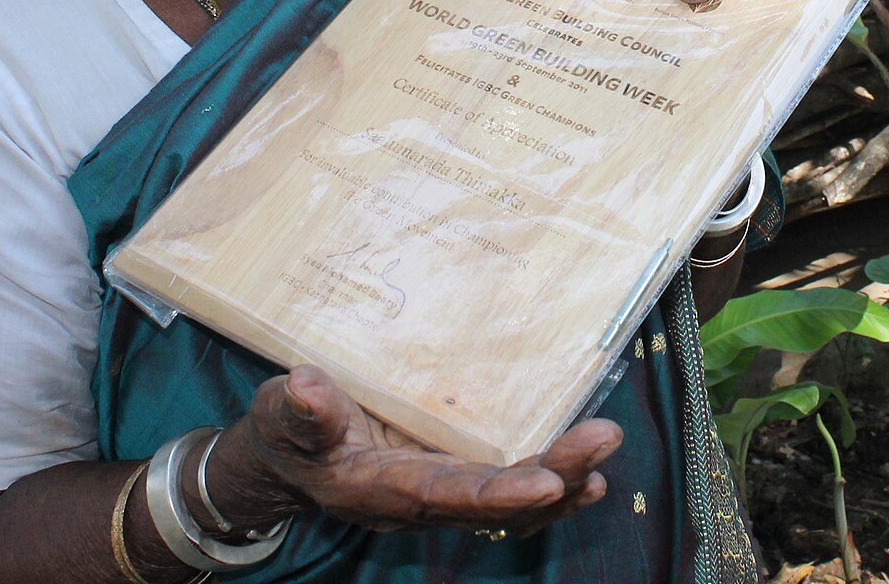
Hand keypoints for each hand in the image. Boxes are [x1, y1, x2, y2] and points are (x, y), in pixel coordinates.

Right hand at [210, 366, 620, 535]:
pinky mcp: (454, 472)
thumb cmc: (288, 434)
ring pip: (513, 498)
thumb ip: (299, 410)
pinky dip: (554, 483)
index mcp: (382, 489)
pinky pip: (510, 488)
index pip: (449, 495)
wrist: (289, 459)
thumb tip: (308, 387)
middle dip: (556, 476)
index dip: (499, 493)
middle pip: (498, 501)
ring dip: (565, 478)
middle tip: (603, 440)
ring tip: (607, 447)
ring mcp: (443, 489)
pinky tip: (591, 471)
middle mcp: (422, 498)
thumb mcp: (282, 416)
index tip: (548, 483)